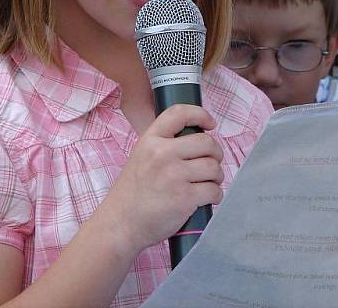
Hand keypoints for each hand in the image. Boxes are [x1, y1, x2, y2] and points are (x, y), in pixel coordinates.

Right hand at [102, 104, 223, 254]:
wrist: (120, 224)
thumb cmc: (132, 193)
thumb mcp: (141, 157)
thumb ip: (162, 145)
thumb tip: (195, 140)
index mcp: (150, 140)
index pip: (179, 113)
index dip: (200, 114)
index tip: (210, 124)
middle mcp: (162, 154)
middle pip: (206, 143)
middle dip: (215, 154)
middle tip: (211, 163)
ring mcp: (174, 176)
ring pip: (214, 167)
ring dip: (217, 177)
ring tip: (207, 183)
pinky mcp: (184, 198)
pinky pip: (214, 190)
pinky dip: (215, 195)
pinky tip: (206, 199)